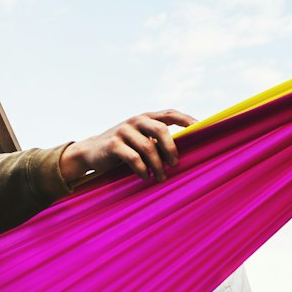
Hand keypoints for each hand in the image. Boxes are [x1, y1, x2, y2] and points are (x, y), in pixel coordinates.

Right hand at [60, 109, 196, 184]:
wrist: (90, 152)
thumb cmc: (123, 148)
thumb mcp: (140, 139)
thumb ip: (157, 139)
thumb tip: (187, 149)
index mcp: (145, 117)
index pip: (170, 114)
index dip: (186, 119)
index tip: (201, 128)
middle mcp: (135, 121)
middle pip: (161, 129)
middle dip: (171, 148)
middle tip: (176, 164)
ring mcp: (123, 131)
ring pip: (148, 147)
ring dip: (157, 165)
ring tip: (161, 178)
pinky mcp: (113, 145)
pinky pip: (133, 158)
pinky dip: (142, 169)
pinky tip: (146, 177)